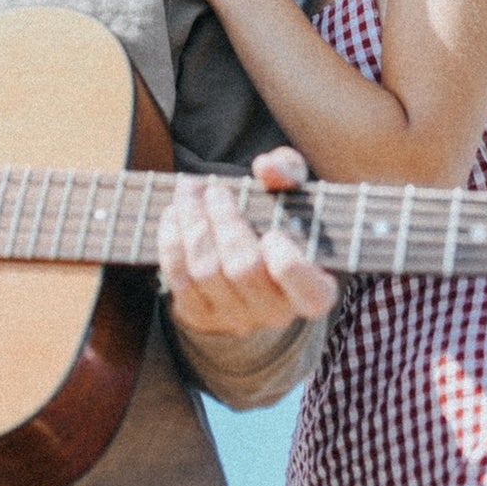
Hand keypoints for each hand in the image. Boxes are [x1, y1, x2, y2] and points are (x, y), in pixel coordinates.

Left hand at [157, 146, 338, 336]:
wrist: (249, 267)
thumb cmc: (278, 223)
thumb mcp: (293, 195)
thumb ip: (289, 173)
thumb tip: (266, 167)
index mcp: (314, 291)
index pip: (309, 293)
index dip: (289, 265)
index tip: (273, 234)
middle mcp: (276, 313)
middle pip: (244, 270)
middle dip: (224, 223)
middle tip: (214, 191)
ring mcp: (236, 319)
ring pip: (206, 272)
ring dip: (192, 224)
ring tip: (189, 191)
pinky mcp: (200, 315)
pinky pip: (179, 279)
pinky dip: (172, 241)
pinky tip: (174, 214)